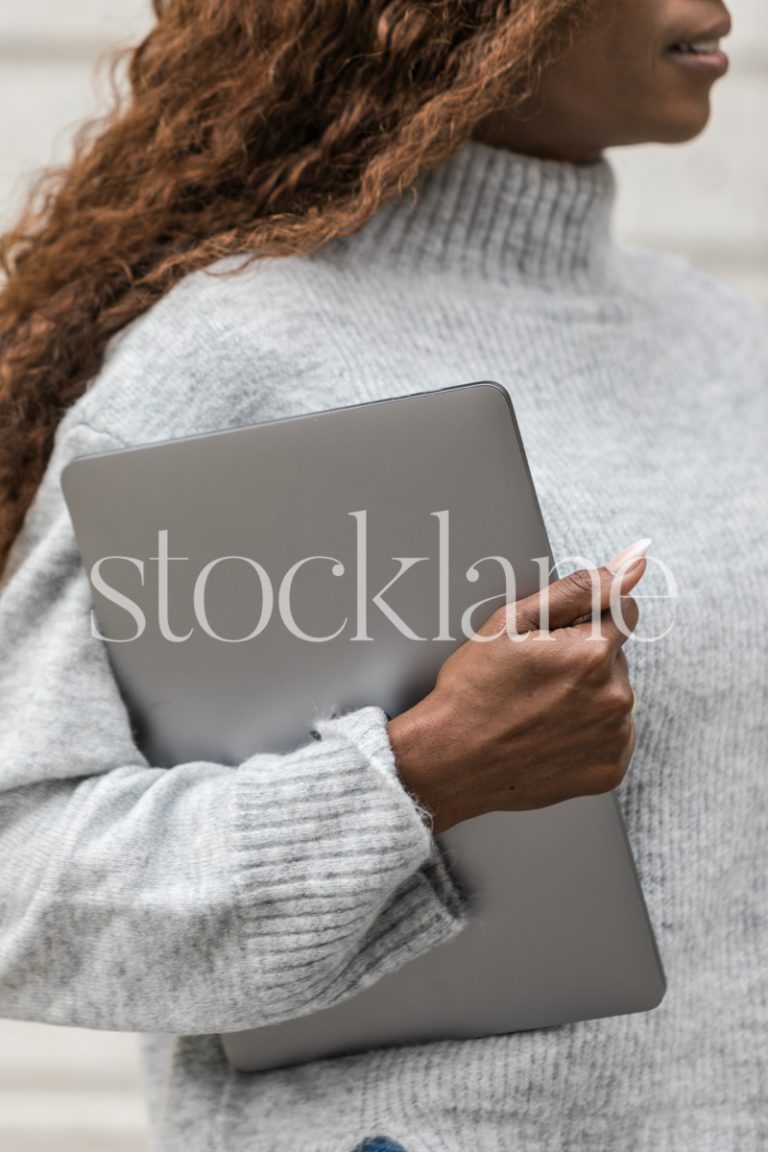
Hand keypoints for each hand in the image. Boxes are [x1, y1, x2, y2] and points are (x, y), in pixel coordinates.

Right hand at [387, 543, 647, 833]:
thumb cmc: (472, 690)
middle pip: (615, 657)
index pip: (624, 612)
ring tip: (536, 711)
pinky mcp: (610, 771)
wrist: (450, 762)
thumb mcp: (511, 623)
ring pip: (613, 697)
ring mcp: (614, 738)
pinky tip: (550, 736)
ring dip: (587, 697)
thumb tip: (633, 566)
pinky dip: (588, 734)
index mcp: (592, 654)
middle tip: (534, 679)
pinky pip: (612, 738)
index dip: (588, 618)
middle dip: (584, 660)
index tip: (558, 638)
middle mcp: (615, 698)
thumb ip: (578, 590)